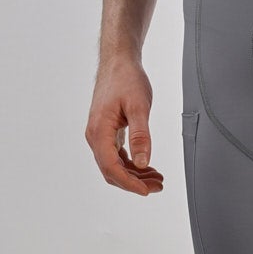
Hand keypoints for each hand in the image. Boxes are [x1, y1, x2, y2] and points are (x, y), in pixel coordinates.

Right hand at [86, 54, 163, 194]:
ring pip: (114, 164)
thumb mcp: (139, 106)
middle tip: (158, 186)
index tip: (147, 191)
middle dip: (134, 182)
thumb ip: (141, 136)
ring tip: (156, 179)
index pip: (112, 168)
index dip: (129, 183)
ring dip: (134, 174)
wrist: (118, 62)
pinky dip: (131, 164)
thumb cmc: (127, 79)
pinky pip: (116, 155)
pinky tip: (147, 166)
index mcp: (99, 132)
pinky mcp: (107, 131)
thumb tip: (143, 163)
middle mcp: (95, 136)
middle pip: (112, 171)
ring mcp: (100, 134)